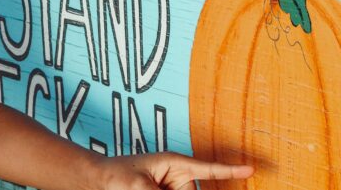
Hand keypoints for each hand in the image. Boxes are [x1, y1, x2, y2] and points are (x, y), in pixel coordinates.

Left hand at [95, 152, 253, 189]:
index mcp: (174, 164)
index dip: (229, 170)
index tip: (251, 168)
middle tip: (157, 187)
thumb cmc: (116, 174)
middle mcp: (178, 178)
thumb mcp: (137, 185)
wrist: (100, 179)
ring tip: (146, 186)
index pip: (207, 168)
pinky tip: (149, 188)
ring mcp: (174, 189)